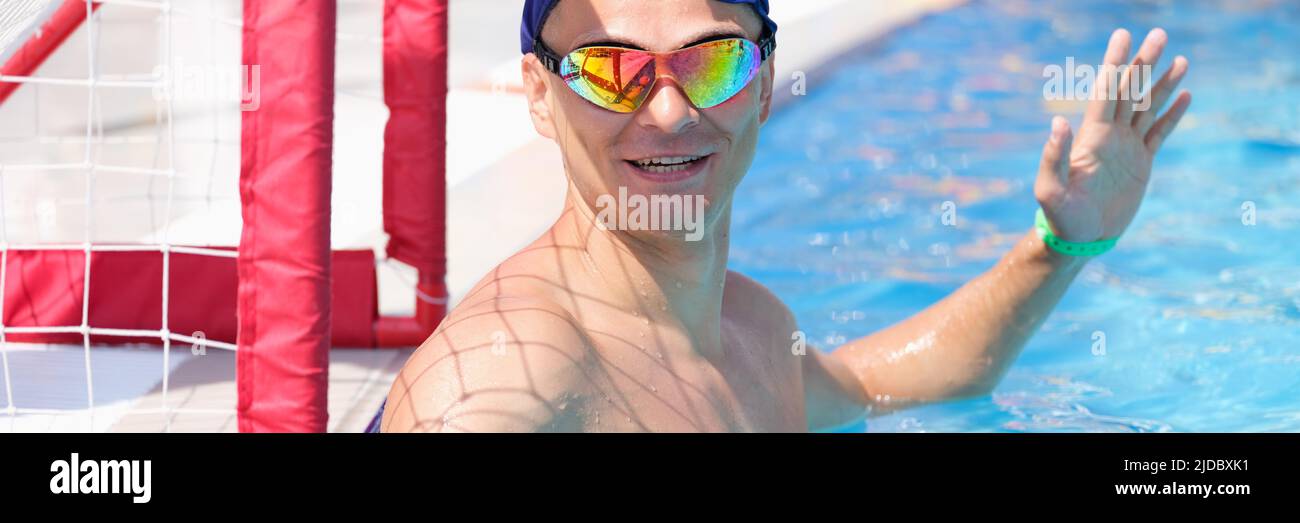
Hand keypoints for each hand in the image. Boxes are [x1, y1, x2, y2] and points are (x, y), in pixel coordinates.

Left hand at [1035, 28, 1191, 242]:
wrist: (1079, 239)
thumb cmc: (1060, 216)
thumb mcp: (1050, 189)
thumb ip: (1054, 156)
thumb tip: (1058, 122)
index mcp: (1091, 136)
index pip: (1106, 92)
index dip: (1114, 64)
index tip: (1123, 36)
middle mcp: (1110, 136)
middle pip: (1130, 92)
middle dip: (1143, 63)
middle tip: (1159, 34)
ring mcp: (1126, 147)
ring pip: (1148, 107)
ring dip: (1163, 83)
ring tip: (1180, 58)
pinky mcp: (1141, 163)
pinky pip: (1159, 133)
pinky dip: (1172, 115)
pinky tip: (1185, 95)